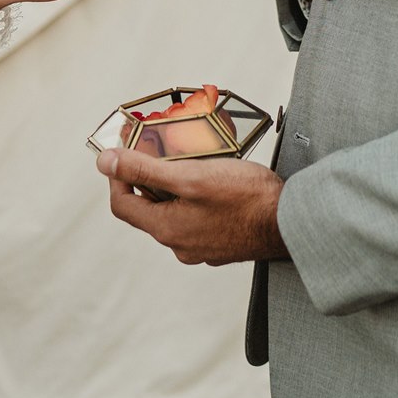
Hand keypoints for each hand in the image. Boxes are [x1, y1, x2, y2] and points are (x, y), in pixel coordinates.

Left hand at [98, 149, 288, 264]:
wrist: (292, 222)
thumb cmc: (244, 197)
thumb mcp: (189, 174)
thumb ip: (144, 169)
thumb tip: (105, 162)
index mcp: (166, 229)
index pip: (123, 204)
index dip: (117, 176)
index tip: (124, 152)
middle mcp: (180, 245)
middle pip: (149, 208)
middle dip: (151, 178)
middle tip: (163, 150)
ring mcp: (202, 248)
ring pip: (175, 213)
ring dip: (176, 188)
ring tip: (192, 161)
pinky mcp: (223, 244)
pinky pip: (198, 219)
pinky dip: (197, 200)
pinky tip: (216, 182)